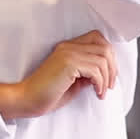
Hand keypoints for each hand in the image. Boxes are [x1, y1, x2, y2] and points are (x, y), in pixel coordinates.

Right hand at [0, 31, 116, 120]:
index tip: (107, 77)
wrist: (26, 99)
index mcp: (68, 47)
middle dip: (113, 68)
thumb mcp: (73, 82)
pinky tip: (96, 93)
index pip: (97, 38)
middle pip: (105, 46)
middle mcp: (68, 46)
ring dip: (107, 78)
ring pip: (103, 58)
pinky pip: (96, 69)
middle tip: (109, 86)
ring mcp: (67, 53)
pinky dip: (100, 83)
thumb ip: (87, 74)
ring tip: (101, 92)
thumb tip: (104, 74)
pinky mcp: (68, 63)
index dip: (108, 56)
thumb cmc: (47, 94)